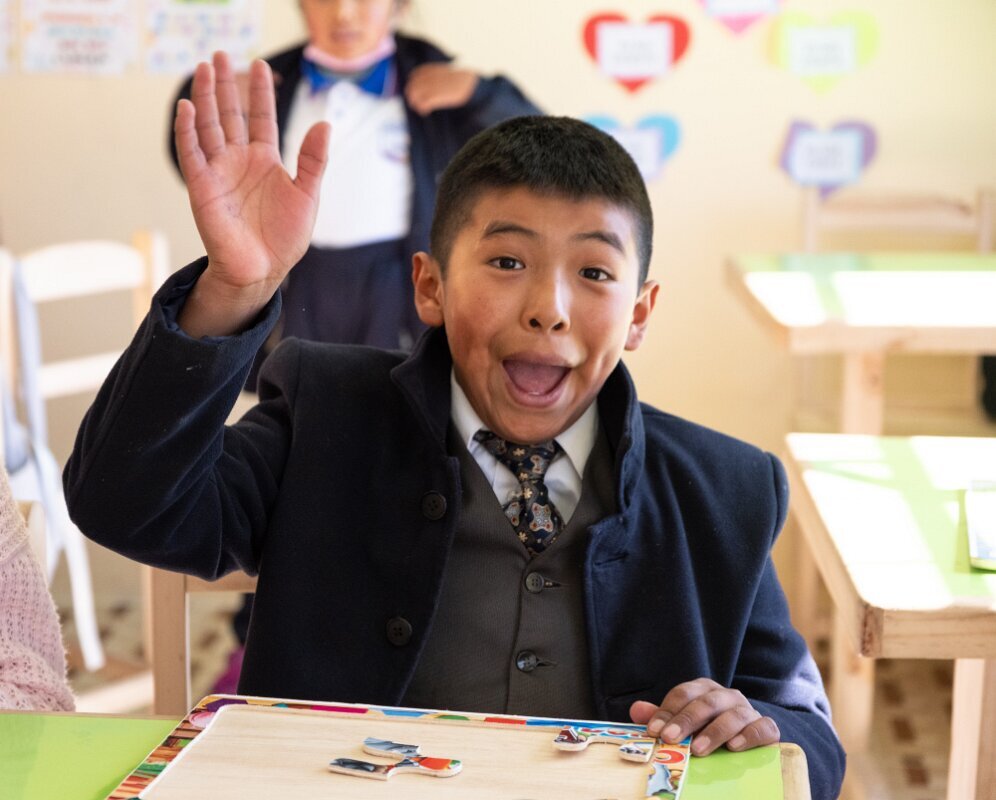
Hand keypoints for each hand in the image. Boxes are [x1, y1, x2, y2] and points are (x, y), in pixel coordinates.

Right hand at [174, 51, 328, 336]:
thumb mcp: (308, 196)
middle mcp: (239, 161)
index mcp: (265, 161)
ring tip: (203, 67)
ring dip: (204, 98)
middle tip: (219, 55)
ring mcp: (219, 172)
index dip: (260, 92)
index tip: (259, 64)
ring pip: (209, 126)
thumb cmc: (285, 238)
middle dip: (224, 85)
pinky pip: (192, 153)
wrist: (263, 270)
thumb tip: (324, 124)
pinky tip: (187, 107)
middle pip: (230, 114)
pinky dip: (187, 130)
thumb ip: (313, 161)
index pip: (262, 118)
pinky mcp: (202, 187)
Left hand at [404, 63, 478, 114]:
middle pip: (411, 87)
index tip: (417, 93)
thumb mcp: (444, 72)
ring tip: (421, 109)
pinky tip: (425, 112)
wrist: (468, 81)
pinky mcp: (436, 96)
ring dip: (416, 104)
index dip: (412, 85)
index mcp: (430, 70)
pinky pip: (423, 104)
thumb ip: (434, 75)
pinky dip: (422, 109)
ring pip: (415, 97)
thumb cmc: (459, 78)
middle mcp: (428, 78)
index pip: (413, 77)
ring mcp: (431, 87)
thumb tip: (426, 83)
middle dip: (412, 96)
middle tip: (416, 103)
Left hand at [629, 678, 779, 756]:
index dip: (667, 711)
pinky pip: (762, 727)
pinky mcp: (767, 728)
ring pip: (734, 715)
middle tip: (670, 738)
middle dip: (686, 720)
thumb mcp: (684, 723)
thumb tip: (636, 710)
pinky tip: (734, 747)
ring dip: (715, 731)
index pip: (683, 694)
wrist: (749, 738)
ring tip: (698, 749)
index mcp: (704, 690)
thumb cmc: (709, 729)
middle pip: (706, 702)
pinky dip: (749, 736)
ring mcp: (748, 710)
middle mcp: (726, 696)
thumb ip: (662, 717)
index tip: (654, 731)